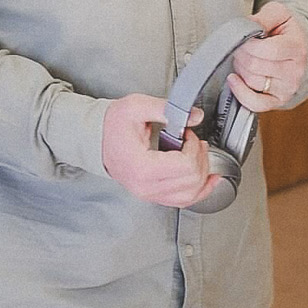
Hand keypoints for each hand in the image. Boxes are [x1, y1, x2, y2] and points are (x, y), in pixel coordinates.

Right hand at [101, 93, 222, 207]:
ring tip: (200, 156)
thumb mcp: (136, 107)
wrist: (98, 139)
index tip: (186, 134)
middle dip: (200, 157)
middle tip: (193, 141)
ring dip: (203, 174)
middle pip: (192, 180)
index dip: (193, 146)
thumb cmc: (113, 126)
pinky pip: (184, 201)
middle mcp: (146, 186)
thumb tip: (195, 116)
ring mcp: (149, 194)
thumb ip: (166, 109)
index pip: (185, 165)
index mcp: (142, 167)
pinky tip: (209, 180)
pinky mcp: (154, 195)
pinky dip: (200, 191)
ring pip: (191, 194)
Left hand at [227, 1, 307, 112]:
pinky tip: (234, 80)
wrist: (293, 48)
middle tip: (240, 47)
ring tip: (243, 59)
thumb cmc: (283, 30)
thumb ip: (265, 16)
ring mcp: (288, 89)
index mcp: (298, 48)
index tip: (242, 38)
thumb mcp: (278, 13)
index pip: (270, 50)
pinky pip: (256, 104)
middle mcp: (296, 72)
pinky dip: (240, 93)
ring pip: (252, 81)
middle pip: (256, 66)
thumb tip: (249, 26)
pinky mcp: (278, 101)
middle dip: (241, 54)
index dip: (249, 44)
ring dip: (240, 68)